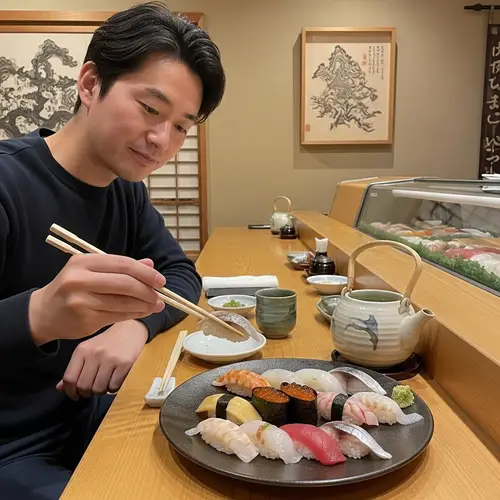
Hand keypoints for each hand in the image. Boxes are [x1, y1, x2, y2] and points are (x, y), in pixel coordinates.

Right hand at [29, 254, 165, 344]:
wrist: (44, 313)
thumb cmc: (73, 288)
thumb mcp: (92, 271)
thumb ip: (121, 268)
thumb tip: (150, 264)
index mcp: (83, 262)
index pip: (122, 264)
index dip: (145, 273)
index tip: (161, 280)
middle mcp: (80, 280)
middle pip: (124, 283)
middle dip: (147, 290)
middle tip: (160, 295)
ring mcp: (81, 301)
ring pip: (123, 302)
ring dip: (144, 305)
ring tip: (156, 305)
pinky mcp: (85, 320)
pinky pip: (117, 316)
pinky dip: (134, 314)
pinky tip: (143, 312)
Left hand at [56, 320, 147, 399]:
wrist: (131, 330)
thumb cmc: (108, 342)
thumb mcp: (88, 351)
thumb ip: (75, 369)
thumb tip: (60, 388)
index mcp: (82, 350)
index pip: (69, 378)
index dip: (70, 392)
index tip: (76, 396)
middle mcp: (95, 354)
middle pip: (84, 386)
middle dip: (87, 393)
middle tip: (93, 389)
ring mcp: (110, 359)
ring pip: (99, 389)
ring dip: (101, 391)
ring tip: (105, 383)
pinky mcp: (125, 364)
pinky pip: (114, 387)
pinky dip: (114, 388)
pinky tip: (115, 380)